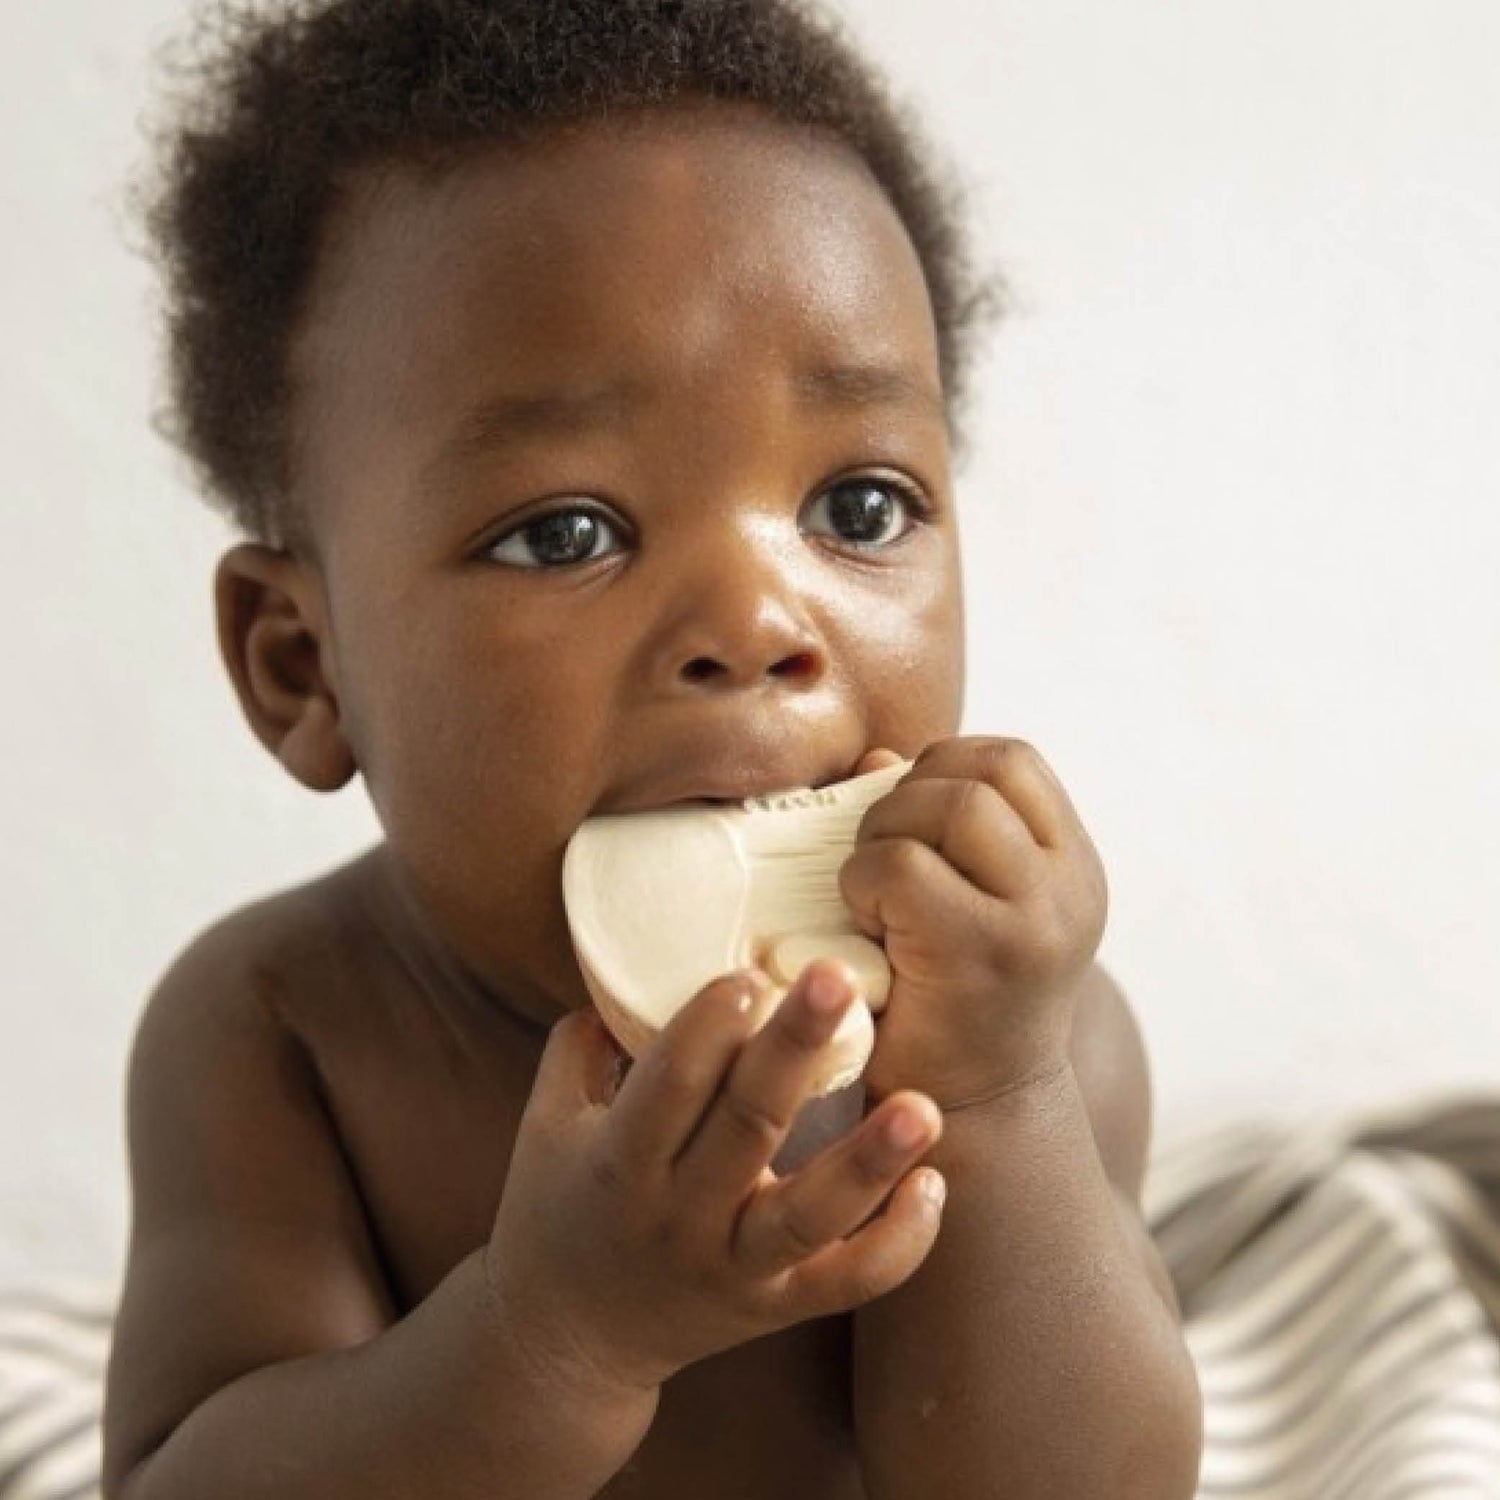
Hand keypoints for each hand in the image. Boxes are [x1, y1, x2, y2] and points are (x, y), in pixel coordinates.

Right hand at [483, 963, 945, 1396]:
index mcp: (620, 1164)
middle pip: (746, 1129)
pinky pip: (848, 1282)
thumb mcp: (546, 1122)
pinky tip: (934, 1183)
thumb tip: (629, 963)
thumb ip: (581, 1043)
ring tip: (924, 1106)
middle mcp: (679, 1217)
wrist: (567, 1340)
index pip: (668, 1087)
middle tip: (835, 978)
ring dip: (869, 1160)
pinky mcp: (777, 1306)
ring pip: (811, 1218)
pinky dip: (898, 1242)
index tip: (748, 974)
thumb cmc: (557, 1205)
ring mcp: (734, 1267)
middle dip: (792, 1051)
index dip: (706, 1030)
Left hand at [840, 737, 1107, 1110]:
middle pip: (980, 772)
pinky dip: (861, 881)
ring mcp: (1034, 921)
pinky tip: (866, 926)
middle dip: (906, 799)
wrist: (970, 1121)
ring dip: (884, 836)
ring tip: (875, 895)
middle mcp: (1070, 888)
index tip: (908, 826)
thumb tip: (876, 757)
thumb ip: (933, 827)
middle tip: (881, 861)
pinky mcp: (981, 954)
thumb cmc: (949, 1003)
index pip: (1012, 760)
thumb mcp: (963, 904)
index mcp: (1073, 866)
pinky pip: (900, 866)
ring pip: (947, 806)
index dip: (943, 767)